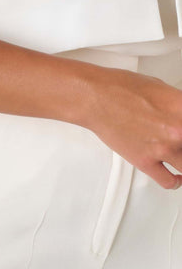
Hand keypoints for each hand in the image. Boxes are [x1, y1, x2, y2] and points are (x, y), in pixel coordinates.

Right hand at [81, 66, 181, 189]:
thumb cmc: (120, 88)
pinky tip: (177, 176)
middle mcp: (177, 129)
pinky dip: (177, 181)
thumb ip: (178, 104)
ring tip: (180, 158)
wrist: (95, 97)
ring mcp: (163, 148)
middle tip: (181, 142)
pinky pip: (170, 181)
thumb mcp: (160, 87)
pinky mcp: (146, 161)